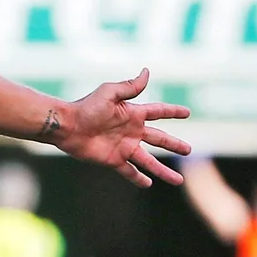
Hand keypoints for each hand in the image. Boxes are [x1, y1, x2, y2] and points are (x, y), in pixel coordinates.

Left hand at [48, 69, 191, 187]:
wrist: (68, 126)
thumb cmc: (87, 107)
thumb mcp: (110, 93)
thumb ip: (129, 86)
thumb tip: (147, 72)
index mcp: (133, 114)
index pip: (158, 112)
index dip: (173, 112)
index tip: (187, 113)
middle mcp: (131, 131)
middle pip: (159, 139)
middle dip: (174, 144)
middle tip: (189, 150)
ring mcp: (124, 147)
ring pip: (149, 161)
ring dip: (163, 171)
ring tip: (178, 181)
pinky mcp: (114, 160)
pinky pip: (129, 171)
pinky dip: (138, 178)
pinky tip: (148, 184)